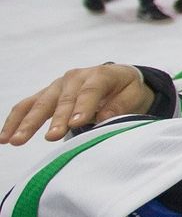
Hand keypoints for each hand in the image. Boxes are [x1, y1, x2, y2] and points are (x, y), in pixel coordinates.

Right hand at [5, 64, 151, 143]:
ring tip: (16, 141)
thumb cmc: (127, 90)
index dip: (84, 106)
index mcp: (100, 75)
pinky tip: (4, 137)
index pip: (90, 91)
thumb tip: (105, 119)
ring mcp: (58, 86)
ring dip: (28, 123)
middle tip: (51, 137)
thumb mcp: (134, 95)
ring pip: (40, 103)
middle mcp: (75, 78)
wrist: (119, 79)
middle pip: (63, 99)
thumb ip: (120, 107)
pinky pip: (26, 106)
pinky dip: (15, 120)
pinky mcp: (46, 95)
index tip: (77, 123)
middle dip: (56, 119)